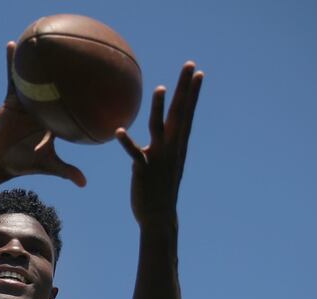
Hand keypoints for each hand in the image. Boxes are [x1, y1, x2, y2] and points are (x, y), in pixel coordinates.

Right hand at [0, 42, 86, 186]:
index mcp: (54, 120)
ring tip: (45, 38)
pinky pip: (14, 77)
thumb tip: (84, 183)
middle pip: (57, 87)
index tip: (98, 83)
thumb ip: (66, 171)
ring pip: (36, 78)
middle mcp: (43, 108)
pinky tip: (14, 46)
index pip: (72, 105)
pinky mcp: (12, 98)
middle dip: (66, 71)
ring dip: (39, 60)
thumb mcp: (48, 165)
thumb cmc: (24, 162)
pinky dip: (13, 62)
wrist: (0, 160)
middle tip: (81, 53)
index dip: (84, 95)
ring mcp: (28, 102)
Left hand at [116, 62, 202, 223]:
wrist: (159, 215)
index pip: (187, 114)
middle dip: (185, 89)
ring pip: (159, 128)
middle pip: (179, 113)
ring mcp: (159, 158)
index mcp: (178, 145)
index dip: (192, 93)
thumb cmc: (160, 188)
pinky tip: (118, 131)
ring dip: (159, 109)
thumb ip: (162, 144)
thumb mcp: (165, 162)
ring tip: (159, 88)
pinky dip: (127, 143)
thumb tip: (157, 130)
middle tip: (191, 65)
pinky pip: (134, 154)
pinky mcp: (143, 169)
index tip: (198, 73)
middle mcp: (172, 148)